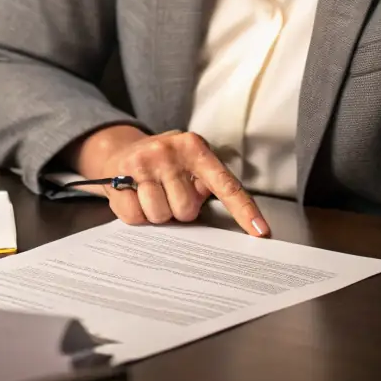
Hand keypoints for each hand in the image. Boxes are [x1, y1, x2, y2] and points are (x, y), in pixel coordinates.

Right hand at [71, 125, 269, 236]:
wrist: (119, 149)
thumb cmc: (164, 164)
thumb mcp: (188, 163)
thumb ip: (206, 184)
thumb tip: (222, 218)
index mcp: (195, 148)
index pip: (225, 184)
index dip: (244, 211)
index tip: (261, 233)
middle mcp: (169, 151)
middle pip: (186, 210)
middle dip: (178, 210)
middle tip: (170, 195)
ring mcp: (143, 163)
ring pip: (160, 216)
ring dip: (157, 214)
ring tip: (152, 195)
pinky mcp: (119, 176)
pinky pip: (135, 217)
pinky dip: (137, 215)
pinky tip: (135, 197)